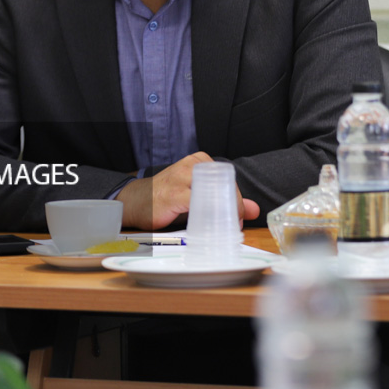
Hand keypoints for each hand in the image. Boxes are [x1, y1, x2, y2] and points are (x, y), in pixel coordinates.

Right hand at [117, 152, 260, 229]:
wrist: (134, 201)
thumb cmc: (167, 198)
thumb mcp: (198, 195)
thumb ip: (225, 200)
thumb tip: (254, 209)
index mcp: (200, 161)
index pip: (229, 179)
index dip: (238, 199)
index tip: (240, 216)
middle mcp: (193, 164)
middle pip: (224, 185)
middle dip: (233, 207)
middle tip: (234, 224)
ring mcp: (182, 177)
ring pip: (214, 194)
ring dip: (223, 213)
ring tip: (224, 226)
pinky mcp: (174, 194)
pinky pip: (198, 204)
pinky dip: (207, 217)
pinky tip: (208, 226)